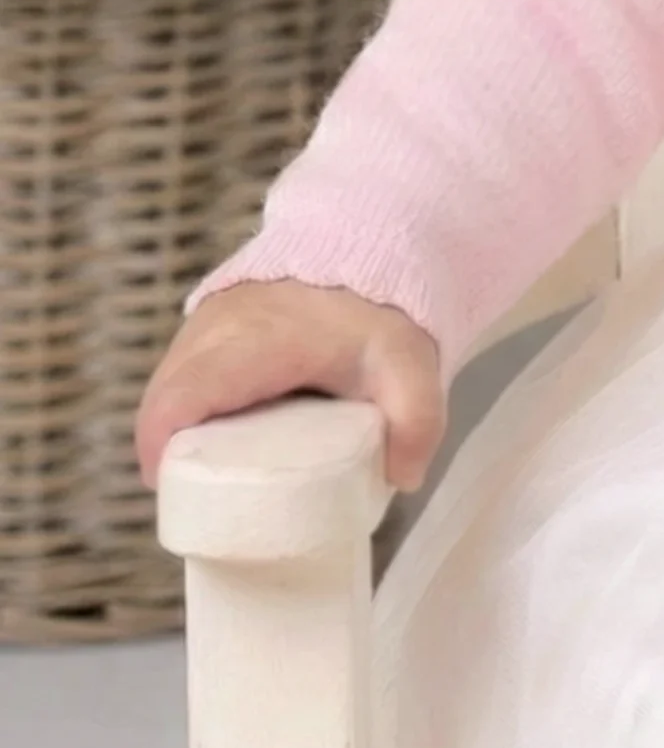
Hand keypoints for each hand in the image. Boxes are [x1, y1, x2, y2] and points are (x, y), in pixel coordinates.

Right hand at [136, 278, 445, 494]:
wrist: (371, 252)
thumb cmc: (380, 317)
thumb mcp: (409, 368)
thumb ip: (417, 421)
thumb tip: (404, 478)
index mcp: (255, 341)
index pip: (181, 398)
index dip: (161, 449)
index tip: (177, 490)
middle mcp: (216, 327)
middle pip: (165, 398)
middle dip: (170, 451)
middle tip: (204, 495)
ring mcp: (205, 319)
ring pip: (167, 384)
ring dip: (176, 429)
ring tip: (210, 472)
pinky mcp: (207, 320)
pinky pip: (178, 370)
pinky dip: (186, 406)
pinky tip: (214, 436)